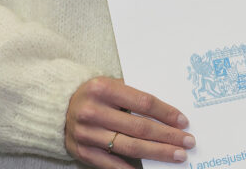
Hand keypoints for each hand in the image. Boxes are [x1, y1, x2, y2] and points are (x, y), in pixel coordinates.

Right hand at [65, 77, 194, 167]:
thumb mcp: (110, 85)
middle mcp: (93, 111)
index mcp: (103, 89)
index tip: (183, 122)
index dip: (166, 113)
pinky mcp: (83, 152)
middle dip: (168, 136)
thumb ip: (133, 96)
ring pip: (130, 147)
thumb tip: (168, 114)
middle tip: (188, 142)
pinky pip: (112, 164)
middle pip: (140, 127)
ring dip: (158, 152)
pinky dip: (132, 168)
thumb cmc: (94, 95)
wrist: (58, 108)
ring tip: (177, 155)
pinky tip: (149, 168)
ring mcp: (87, 134)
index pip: (143, 102)